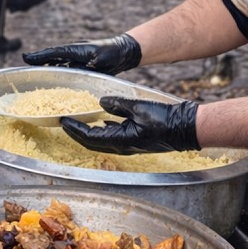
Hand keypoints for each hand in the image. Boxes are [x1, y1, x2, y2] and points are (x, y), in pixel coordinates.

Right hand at [22, 34, 141, 74]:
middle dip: (39, 63)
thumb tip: (89, 65)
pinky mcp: (80, 67)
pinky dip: (57, 76)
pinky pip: (65, 72)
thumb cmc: (112, 52)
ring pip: (57, 65)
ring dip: (46, 69)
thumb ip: (94, 61)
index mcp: (74, 49)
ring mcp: (75, 60)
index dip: (39, 56)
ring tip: (34, 78)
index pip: (53, 52)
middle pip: (51, 59)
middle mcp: (72, 54)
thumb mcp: (102, 57)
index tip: (25, 58)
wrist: (122, 52)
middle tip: (25, 68)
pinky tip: (52, 86)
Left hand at [61, 97, 199, 154]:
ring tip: (77, 122)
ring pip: (101, 141)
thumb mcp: (139, 108)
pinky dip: (101, 130)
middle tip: (64, 123)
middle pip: (92, 143)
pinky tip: (100, 120)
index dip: (75, 129)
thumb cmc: (164, 120)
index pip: (90, 137)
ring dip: (87, 133)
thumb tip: (101, 102)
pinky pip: (112, 137)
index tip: (63, 121)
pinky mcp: (133, 140)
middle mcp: (121, 146)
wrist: (184, 129)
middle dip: (76, 134)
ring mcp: (128, 145)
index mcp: (120, 140)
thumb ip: (118, 105)